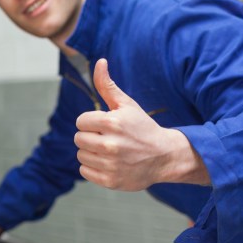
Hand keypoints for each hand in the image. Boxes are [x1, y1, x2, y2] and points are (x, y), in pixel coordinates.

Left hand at [74, 59, 208, 190]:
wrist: (165, 156)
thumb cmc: (142, 128)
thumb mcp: (127, 105)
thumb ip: (108, 85)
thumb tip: (99, 62)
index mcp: (113, 123)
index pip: (81, 121)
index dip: (91, 122)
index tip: (105, 125)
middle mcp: (111, 144)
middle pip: (78, 138)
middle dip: (90, 136)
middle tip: (107, 138)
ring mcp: (111, 164)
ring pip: (81, 155)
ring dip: (91, 152)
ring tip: (109, 151)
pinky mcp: (111, 180)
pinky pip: (85, 171)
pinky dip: (93, 167)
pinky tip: (109, 163)